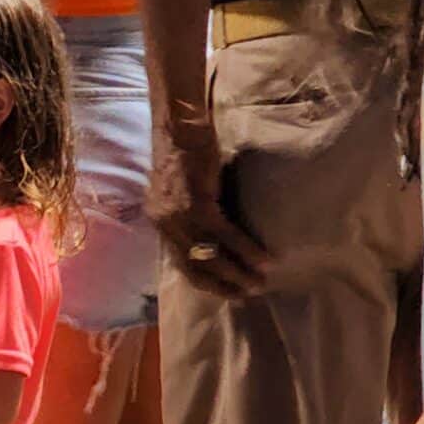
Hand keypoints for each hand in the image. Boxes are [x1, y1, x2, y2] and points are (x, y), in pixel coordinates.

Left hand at [148, 130, 269, 297]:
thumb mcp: (181, 191)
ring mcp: (177, 215)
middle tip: (246, 296)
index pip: (180, 262)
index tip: (226, 293)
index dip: (203, 280)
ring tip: (259, 284)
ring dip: (237, 272)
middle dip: (221, 284)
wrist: (180, 128)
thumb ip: (190, 213)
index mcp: (160, 221)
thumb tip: (213, 233)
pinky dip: (245, 250)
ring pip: (209, 254)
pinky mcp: (195, 203)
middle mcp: (164, 222)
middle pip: (193, 265)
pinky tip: (263, 261)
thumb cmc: (186, 155)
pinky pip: (224, 235)